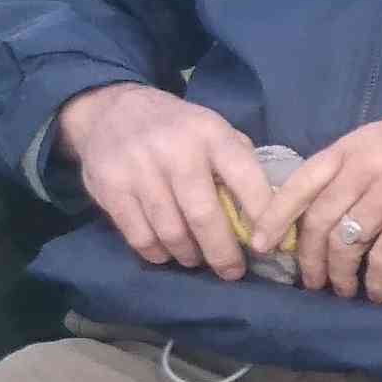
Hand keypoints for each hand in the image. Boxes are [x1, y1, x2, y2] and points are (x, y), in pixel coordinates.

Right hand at [59, 80, 276, 279]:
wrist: (111, 110)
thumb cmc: (176, 129)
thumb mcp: (213, 129)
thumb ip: (238, 163)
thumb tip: (268, 212)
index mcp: (211, 134)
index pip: (245, 177)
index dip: (262, 216)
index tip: (270, 245)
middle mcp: (176, 150)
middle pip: (204, 216)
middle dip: (223, 253)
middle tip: (232, 272)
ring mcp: (140, 169)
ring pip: (171, 232)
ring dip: (189, 255)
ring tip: (196, 259)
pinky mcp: (111, 188)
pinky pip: (140, 237)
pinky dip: (157, 253)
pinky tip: (166, 251)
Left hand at [267, 105, 381, 300]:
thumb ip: (360, 163)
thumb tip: (326, 202)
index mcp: (357, 144)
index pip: (299, 181)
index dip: (272, 216)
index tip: (259, 245)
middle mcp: (367, 165)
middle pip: (317, 222)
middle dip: (307, 260)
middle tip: (312, 283)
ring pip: (344, 245)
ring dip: (339, 277)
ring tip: (345, 291)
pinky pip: (381, 261)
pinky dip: (374, 283)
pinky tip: (378, 292)